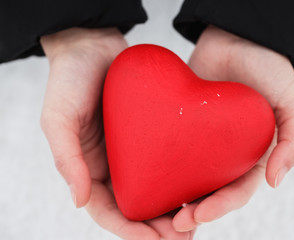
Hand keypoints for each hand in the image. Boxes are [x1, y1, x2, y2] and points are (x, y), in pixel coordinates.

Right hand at [40, 27, 193, 239]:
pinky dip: (183, 178)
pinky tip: (202, 186)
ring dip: (175, 209)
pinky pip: (169, 160)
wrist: (93, 45)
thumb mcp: (58, 118)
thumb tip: (80, 201)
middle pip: (138, 206)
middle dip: (158, 227)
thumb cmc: (69, 80)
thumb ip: (66, 159)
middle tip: (183, 238)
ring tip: (196, 223)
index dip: (129, 230)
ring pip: (157, 189)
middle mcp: (116, 165)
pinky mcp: (154, 133)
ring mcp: (136, 150)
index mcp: (92, 169)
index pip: (109, 211)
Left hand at [172, 25, 293, 230]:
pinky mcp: (183, 122)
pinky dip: (161, 163)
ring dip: (173, 194)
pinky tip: (146, 173)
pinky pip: (171, 146)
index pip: (235, 190)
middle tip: (173, 224)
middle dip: (193, 210)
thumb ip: (293, 142)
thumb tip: (275, 182)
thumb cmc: (270, 70)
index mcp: (252, 155)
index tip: (196, 216)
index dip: (218, 207)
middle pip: (209, 189)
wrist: (239, 37)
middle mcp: (227, 152)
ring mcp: (203, 138)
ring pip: (188, 173)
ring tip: (155, 209)